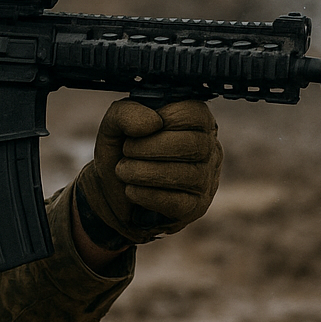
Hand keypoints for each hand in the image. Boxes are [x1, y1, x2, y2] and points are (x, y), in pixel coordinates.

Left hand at [75, 99, 221, 245]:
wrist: (111, 192)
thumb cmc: (121, 153)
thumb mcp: (114, 126)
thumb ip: (125, 113)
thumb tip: (152, 123)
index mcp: (196, 121)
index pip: (193, 113)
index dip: (161, 119)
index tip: (139, 130)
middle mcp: (209, 149)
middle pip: (192, 144)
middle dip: (149, 148)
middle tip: (126, 152)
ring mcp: (206, 180)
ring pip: (185, 175)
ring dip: (143, 173)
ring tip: (123, 171)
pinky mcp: (195, 207)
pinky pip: (176, 202)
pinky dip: (146, 195)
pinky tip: (131, 190)